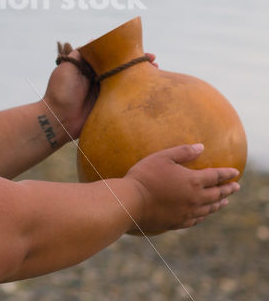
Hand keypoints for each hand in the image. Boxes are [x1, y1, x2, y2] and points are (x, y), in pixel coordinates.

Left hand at [43, 49, 158, 140]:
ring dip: (140, 77)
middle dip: (137, 63)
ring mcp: (105, 93)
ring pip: (126, 82)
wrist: (58, 119)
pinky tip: (148, 89)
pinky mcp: (109, 106)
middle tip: (153, 60)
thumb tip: (93, 40)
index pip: (110, 57)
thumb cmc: (60, 91)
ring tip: (156, 72)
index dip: (124, 52)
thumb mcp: (67, 67)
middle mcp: (99, 79)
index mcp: (89, 69)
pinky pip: (125, 98)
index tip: (138, 48)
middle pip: (121, 69)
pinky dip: (137, 93)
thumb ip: (80, 54)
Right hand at [125, 144, 239, 232]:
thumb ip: (183, 152)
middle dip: (228, 189)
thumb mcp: (162, 157)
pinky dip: (205, 214)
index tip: (235, 172)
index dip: (226, 173)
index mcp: (193, 181)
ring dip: (219, 203)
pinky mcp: (179, 222)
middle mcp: (195, 198)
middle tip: (236, 187)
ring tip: (224, 201)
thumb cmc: (146, 175)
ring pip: (210, 208)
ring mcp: (188, 212)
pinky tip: (204, 213)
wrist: (132, 201)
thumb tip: (201, 147)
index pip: (215, 176)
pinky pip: (197, 219)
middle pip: (217, 194)